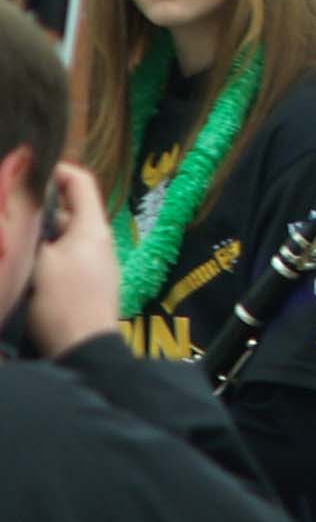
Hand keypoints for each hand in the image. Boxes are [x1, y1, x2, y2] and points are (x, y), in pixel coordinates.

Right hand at [22, 161, 121, 359]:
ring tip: (14, 241)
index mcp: (92, 227)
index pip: (81, 182)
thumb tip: (25, 218)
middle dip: (38, 211)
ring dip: (39, 236)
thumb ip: (32, 234)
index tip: (30, 172)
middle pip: (68, 211)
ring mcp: (95, 263)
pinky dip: (45, 257)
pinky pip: (64, 259)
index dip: (57, 171)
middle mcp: (98, 240)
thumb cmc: (63, 302)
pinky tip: (24, 268)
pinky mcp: (87, 285)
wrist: (85, 351)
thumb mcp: (39, 263)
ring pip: (62, 238)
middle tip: (12, 214)